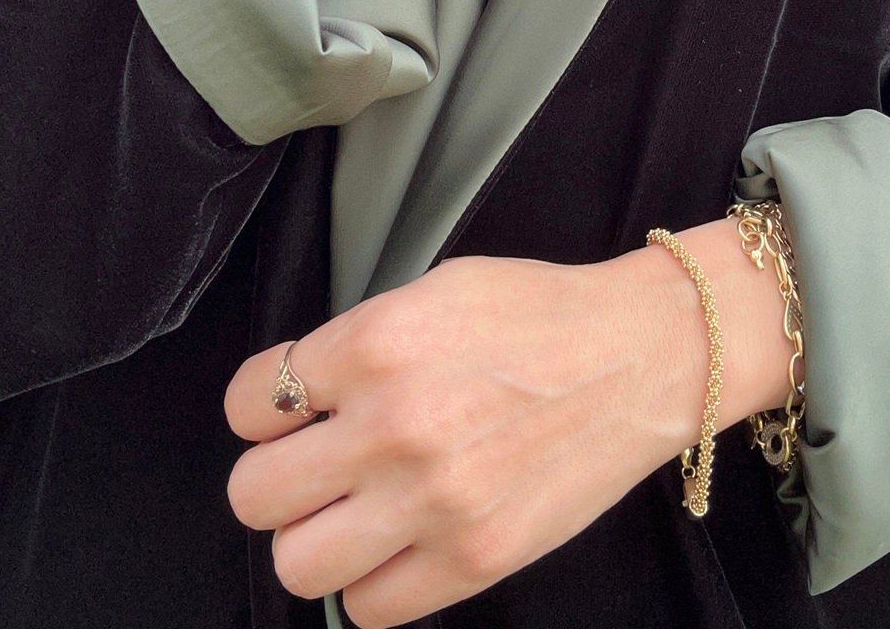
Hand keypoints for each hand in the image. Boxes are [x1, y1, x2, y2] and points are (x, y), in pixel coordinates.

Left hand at [224, 249, 723, 626]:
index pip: (250, 403)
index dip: (264, 409)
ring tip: (352, 512)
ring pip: (298, 563)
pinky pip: (368, 608)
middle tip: (313, 468)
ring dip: (315, 540)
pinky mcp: (473, 560)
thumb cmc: (544, 316)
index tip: (288, 415)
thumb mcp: (434, 291)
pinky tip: (399, 541)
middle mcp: (393, 424)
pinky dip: (372, 581)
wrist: (640, 356)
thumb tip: (300, 393)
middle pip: (255, 494)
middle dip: (276, 480)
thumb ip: (358, 343)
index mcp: (376, 344)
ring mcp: (432, 501)